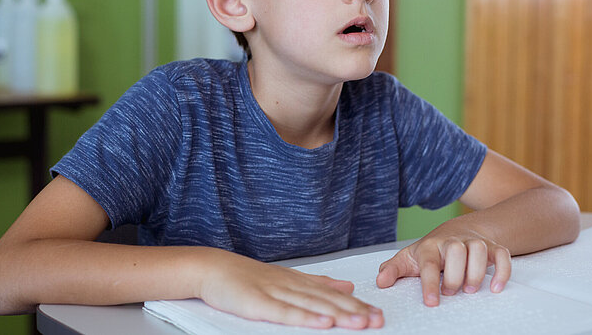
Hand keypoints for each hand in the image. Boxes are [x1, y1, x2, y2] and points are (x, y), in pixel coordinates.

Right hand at [198, 250, 383, 328]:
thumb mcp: (287, 278)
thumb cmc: (247, 277)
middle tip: (377, 320)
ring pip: (313, 305)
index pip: (334, 296)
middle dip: (355, 311)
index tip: (378, 314)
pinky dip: (306, 318)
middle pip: (328, 300)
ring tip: (360, 322)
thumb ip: (317, 283)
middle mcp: (292, 286)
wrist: (213, 268)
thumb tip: (346, 286)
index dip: (357, 305)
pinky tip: (323, 322)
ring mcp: (276, 293)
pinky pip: (285, 313)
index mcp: (300, 282)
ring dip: (339, 314)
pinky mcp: (259, 304)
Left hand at [375, 218, 510, 306]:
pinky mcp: (491, 247)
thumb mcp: (409, 258)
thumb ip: (393, 269)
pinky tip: (495, 288)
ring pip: (479, 250)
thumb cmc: (431, 250)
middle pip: (457, 251)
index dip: (430, 283)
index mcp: (431, 246)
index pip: (430, 263)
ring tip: (469, 290)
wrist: (457, 230)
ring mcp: (473, 243)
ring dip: (477, 272)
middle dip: (455, 275)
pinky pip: (502, 254)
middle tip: (451, 292)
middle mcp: (453, 242)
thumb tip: (380, 282)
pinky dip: (502, 271)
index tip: (432, 302)